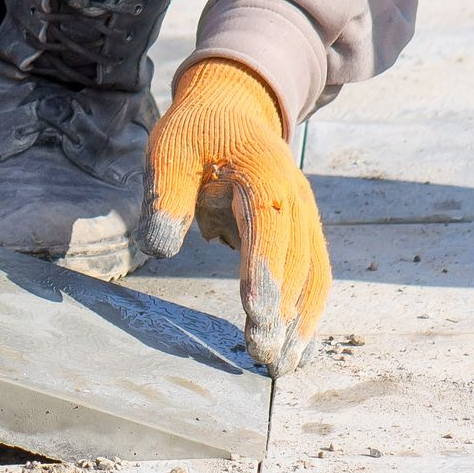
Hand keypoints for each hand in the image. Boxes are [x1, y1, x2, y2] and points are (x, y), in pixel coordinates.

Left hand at [137, 59, 329, 374]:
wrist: (231, 108)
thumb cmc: (195, 132)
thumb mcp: (168, 151)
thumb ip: (165, 197)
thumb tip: (159, 248)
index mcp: (264, 172)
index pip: (270, 228)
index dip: (265, 272)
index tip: (256, 316)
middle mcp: (295, 196)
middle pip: (297, 260)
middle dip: (283, 312)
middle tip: (264, 356)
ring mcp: (304, 215)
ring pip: (313, 274)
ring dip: (302, 321)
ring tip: (283, 365)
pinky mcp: (300, 233)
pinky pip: (312, 275)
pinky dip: (307, 311)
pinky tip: (296, 346)